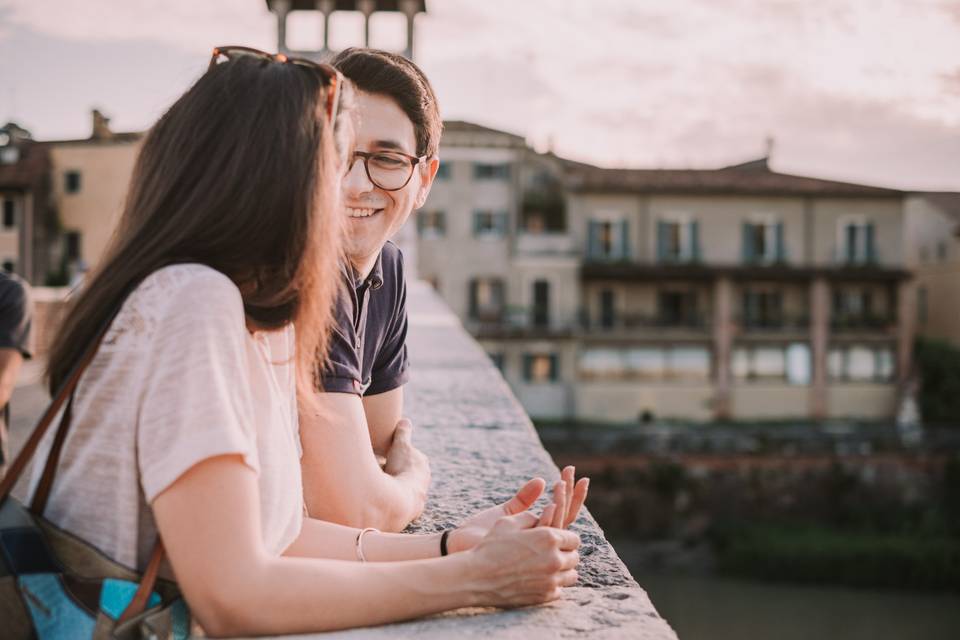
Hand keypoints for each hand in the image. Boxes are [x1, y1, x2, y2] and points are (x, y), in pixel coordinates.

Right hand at [382, 419, 430, 503]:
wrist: (403, 499)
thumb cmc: (402, 470)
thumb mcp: (400, 445)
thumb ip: (403, 433)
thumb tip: (405, 421)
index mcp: (422, 464)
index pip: (410, 456)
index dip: (397, 455)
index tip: (387, 457)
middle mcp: (424, 479)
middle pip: (406, 471)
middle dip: (394, 469)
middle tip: (380, 470)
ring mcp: (418, 494)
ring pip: (402, 485)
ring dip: (391, 483)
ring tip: (377, 483)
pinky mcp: (410, 508)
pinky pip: (397, 498)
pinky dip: (390, 495)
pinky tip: (381, 496)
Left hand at [449, 466, 588, 553]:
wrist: (463, 545)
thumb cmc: (482, 531)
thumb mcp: (507, 513)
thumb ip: (524, 499)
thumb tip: (541, 480)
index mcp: (539, 531)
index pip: (563, 511)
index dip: (571, 492)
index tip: (570, 470)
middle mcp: (541, 540)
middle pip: (566, 516)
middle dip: (573, 494)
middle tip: (576, 473)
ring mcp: (535, 546)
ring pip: (558, 524)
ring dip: (561, 502)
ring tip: (561, 482)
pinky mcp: (525, 549)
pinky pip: (543, 534)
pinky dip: (549, 518)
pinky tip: (551, 503)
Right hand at [465, 511, 580, 606]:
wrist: (476, 578)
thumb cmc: (490, 547)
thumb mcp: (507, 522)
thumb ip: (530, 516)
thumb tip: (544, 515)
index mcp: (548, 538)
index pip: (574, 538)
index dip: (565, 538)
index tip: (556, 540)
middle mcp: (554, 559)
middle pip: (575, 557)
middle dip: (565, 554)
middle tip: (552, 554)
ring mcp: (551, 580)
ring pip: (571, 575)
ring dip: (563, 570)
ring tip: (549, 567)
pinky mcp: (545, 596)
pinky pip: (560, 590)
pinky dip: (553, 585)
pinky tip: (540, 580)